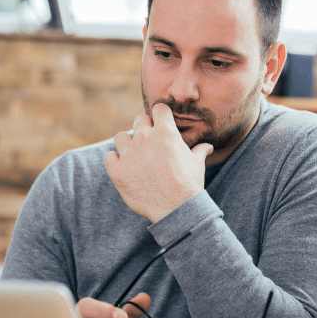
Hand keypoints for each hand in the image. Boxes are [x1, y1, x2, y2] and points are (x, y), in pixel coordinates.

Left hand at [104, 103, 213, 222]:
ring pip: (121, 137)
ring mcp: (129, 154)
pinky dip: (115, 161)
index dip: (161, 116)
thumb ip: (199, 151)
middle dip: (144, 127)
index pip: (159, 109)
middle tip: (149, 143)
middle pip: (138, 120)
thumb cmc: (189, 185)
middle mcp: (145, 138)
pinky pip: (109, 157)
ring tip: (134, 156)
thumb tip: (207, 147)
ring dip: (127, 144)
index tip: (162, 124)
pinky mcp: (117, 171)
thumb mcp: (197, 164)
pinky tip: (125, 168)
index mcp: (165, 132)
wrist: (176, 209)